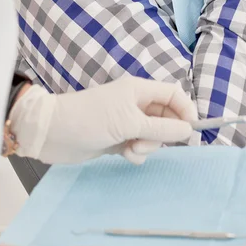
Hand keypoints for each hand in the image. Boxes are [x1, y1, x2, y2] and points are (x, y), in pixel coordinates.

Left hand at [10, 77, 196, 165]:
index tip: (191, 131)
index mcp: (139, 90)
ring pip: (153, 135)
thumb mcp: (129, 123)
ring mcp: (127, 122)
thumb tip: (188, 130)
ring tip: (132, 148)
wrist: (53, 133)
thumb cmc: (91, 119)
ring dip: (149, 145)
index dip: (185, 110)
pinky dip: (137, 152)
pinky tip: (125, 155)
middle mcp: (136, 103)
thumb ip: (161, 128)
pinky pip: (139, 145)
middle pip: (166, 117)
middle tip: (153, 142)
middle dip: (164, 133)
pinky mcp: (118, 139)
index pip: (173, 95)